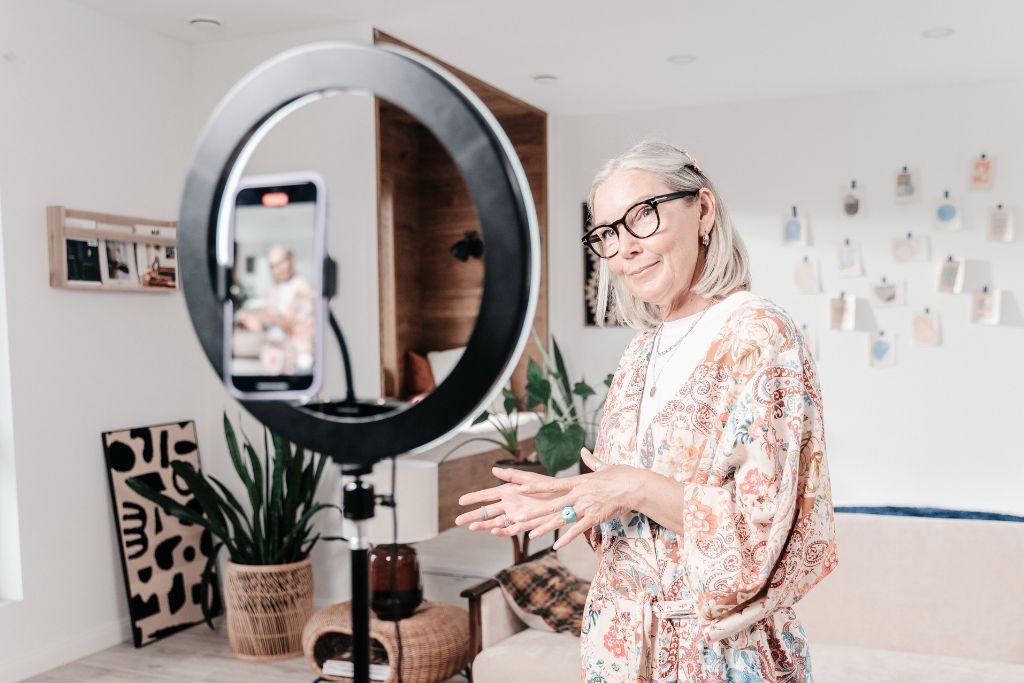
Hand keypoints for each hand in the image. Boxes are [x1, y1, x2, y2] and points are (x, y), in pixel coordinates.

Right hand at [454, 478, 562, 533]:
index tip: (460, 501)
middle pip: (486, 512)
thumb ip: (511, 475)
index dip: (473, 498)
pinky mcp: (524, 525)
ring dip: (483, 526)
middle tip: (458, 521)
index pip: (486, 496)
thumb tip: (493, 469)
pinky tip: (493, 531)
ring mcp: (515, 516)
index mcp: (507, 492)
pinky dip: (501, 532)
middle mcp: (508, 505)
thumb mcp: (528, 479)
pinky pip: (510, 530)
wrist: (563, 500)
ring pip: (495, 523)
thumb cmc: (547, 487)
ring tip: (472, 528)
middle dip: (472, 516)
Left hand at [492, 448, 637, 549]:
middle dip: (534, 512)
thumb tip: (584, 451)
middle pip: (551, 504)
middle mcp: (579, 494)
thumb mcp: (604, 466)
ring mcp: (586, 507)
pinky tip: (556, 546)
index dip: (535, 487)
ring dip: (545, 528)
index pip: (552, 485)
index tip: (519, 487)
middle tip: (518, 517)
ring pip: (562, 519)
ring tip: (531, 535)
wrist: (635, 486)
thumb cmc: (622, 475)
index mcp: (578, 482)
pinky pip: (578, 530)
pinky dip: (567, 539)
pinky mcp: (595, 517)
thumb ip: (591, 461)